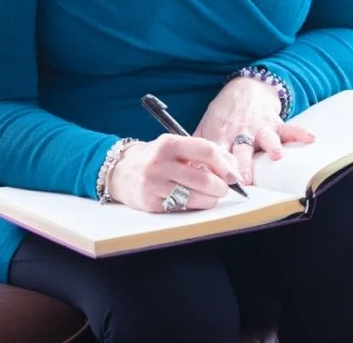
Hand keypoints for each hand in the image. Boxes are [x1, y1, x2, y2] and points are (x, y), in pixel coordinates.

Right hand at [107, 135, 234, 212]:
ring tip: (212, 197)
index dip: (224, 165)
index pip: (206, 151)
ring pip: (194, 197)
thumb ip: (202, 153)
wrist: (120, 171)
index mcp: (169, 143)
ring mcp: (153, 184)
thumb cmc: (156, 158)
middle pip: (203, 178)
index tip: (231, 174)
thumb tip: (232, 167)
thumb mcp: (175, 147)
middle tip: (224, 189)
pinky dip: (194, 206)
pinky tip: (194, 201)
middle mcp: (160, 163)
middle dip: (221, 187)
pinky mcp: (150, 203)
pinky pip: (181, 208)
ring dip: (210, 200)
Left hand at [195, 76, 314, 183]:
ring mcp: (259, 127)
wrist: (246, 87)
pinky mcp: (275, 123)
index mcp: (221, 136)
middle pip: (241, 151)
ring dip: (270, 146)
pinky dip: (300, 133)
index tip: (217, 183)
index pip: (217, 154)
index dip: (217, 168)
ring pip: (265, 139)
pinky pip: (289, 128)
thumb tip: (185, 171)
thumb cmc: (225, 113)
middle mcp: (240, 132)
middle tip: (243, 181)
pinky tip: (309, 138)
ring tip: (275, 155)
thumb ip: (196, 148)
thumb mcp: (205, 126)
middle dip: (242, 166)